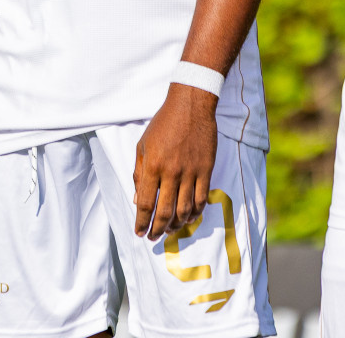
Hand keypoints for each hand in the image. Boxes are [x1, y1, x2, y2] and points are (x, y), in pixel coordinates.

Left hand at [134, 83, 218, 239]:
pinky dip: (195, 213)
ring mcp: (191, 173)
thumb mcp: (142, 146)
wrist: (190, 107)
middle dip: (157, 229)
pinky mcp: (206, 171)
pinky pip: (201, 199)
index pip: (146, 203)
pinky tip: (188, 219)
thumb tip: (138, 200)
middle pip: (165, 211)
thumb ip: (139, 174)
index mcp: (152, 166)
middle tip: (153, 238)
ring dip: (176, 225)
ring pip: (184, 209)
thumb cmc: (162, 124)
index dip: (141, 222)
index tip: (139, 232)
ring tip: (169, 231)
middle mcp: (171, 172)